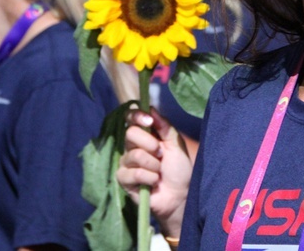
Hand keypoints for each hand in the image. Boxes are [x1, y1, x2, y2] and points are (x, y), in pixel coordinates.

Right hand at [117, 108, 191, 237]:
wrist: (180, 194)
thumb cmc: (179, 168)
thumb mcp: (176, 143)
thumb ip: (165, 126)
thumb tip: (151, 108)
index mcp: (144, 135)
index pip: (130, 118)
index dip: (136, 116)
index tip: (149, 121)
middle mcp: (132, 146)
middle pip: (130, 133)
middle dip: (150, 144)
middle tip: (161, 154)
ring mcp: (126, 163)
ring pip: (134, 154)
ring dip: (153, 164)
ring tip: (159, 172)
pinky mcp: (123, 179)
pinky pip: (134, 173)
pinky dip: (149, 177)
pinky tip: (153, 182)